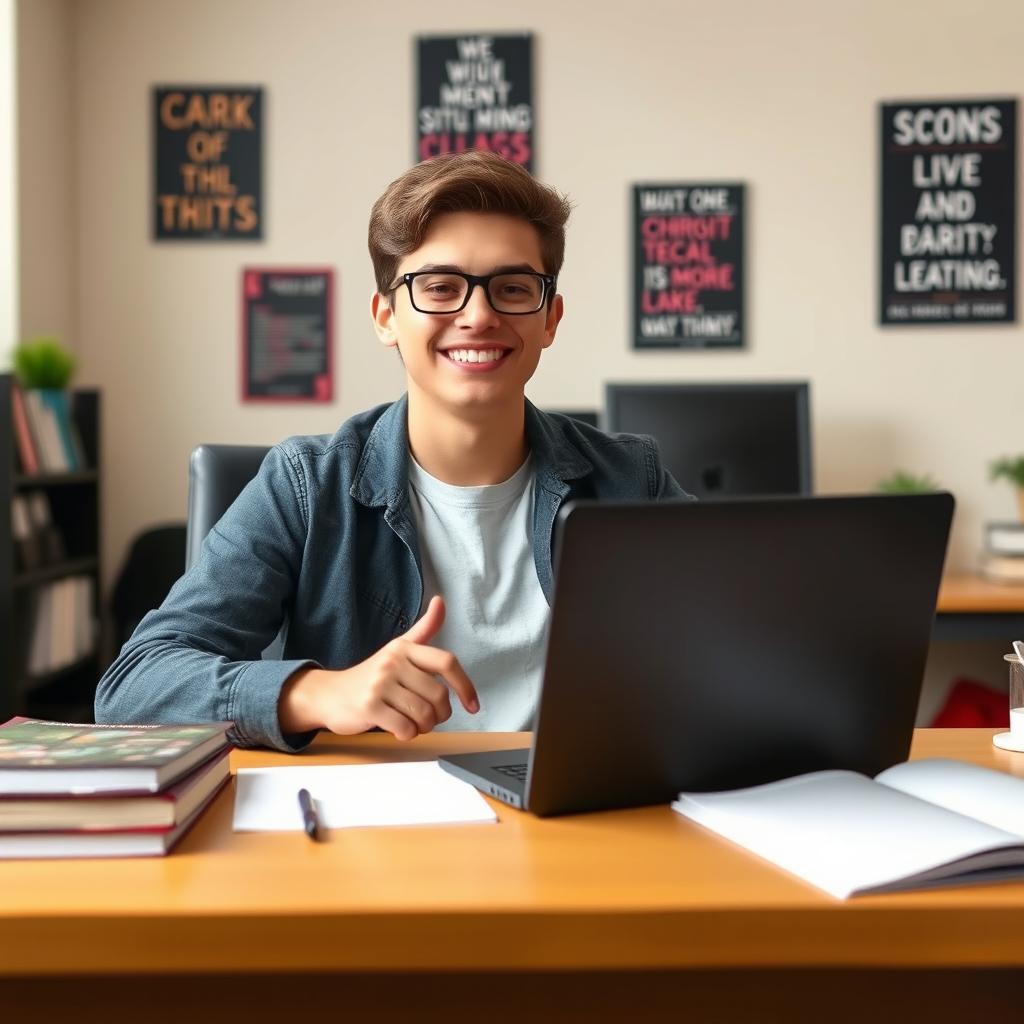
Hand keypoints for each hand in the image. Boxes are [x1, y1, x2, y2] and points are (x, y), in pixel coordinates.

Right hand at [278, 596, 478, 740]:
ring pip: (424, 714)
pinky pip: (405, 728)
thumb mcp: (398, 648)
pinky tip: (399, 728)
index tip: (472, 704)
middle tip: (430, 717)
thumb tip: (441, 602)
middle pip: (438, 695)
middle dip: (441, 714)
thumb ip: (424, 629)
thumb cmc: (372, 675)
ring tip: (414, 723)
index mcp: (405, 647)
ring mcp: (379, 684)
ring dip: (424, 726)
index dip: (465, 685)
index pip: (447, 662)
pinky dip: (408, 734)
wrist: (330, 694)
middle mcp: (393, 662)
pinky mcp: (368, 707)